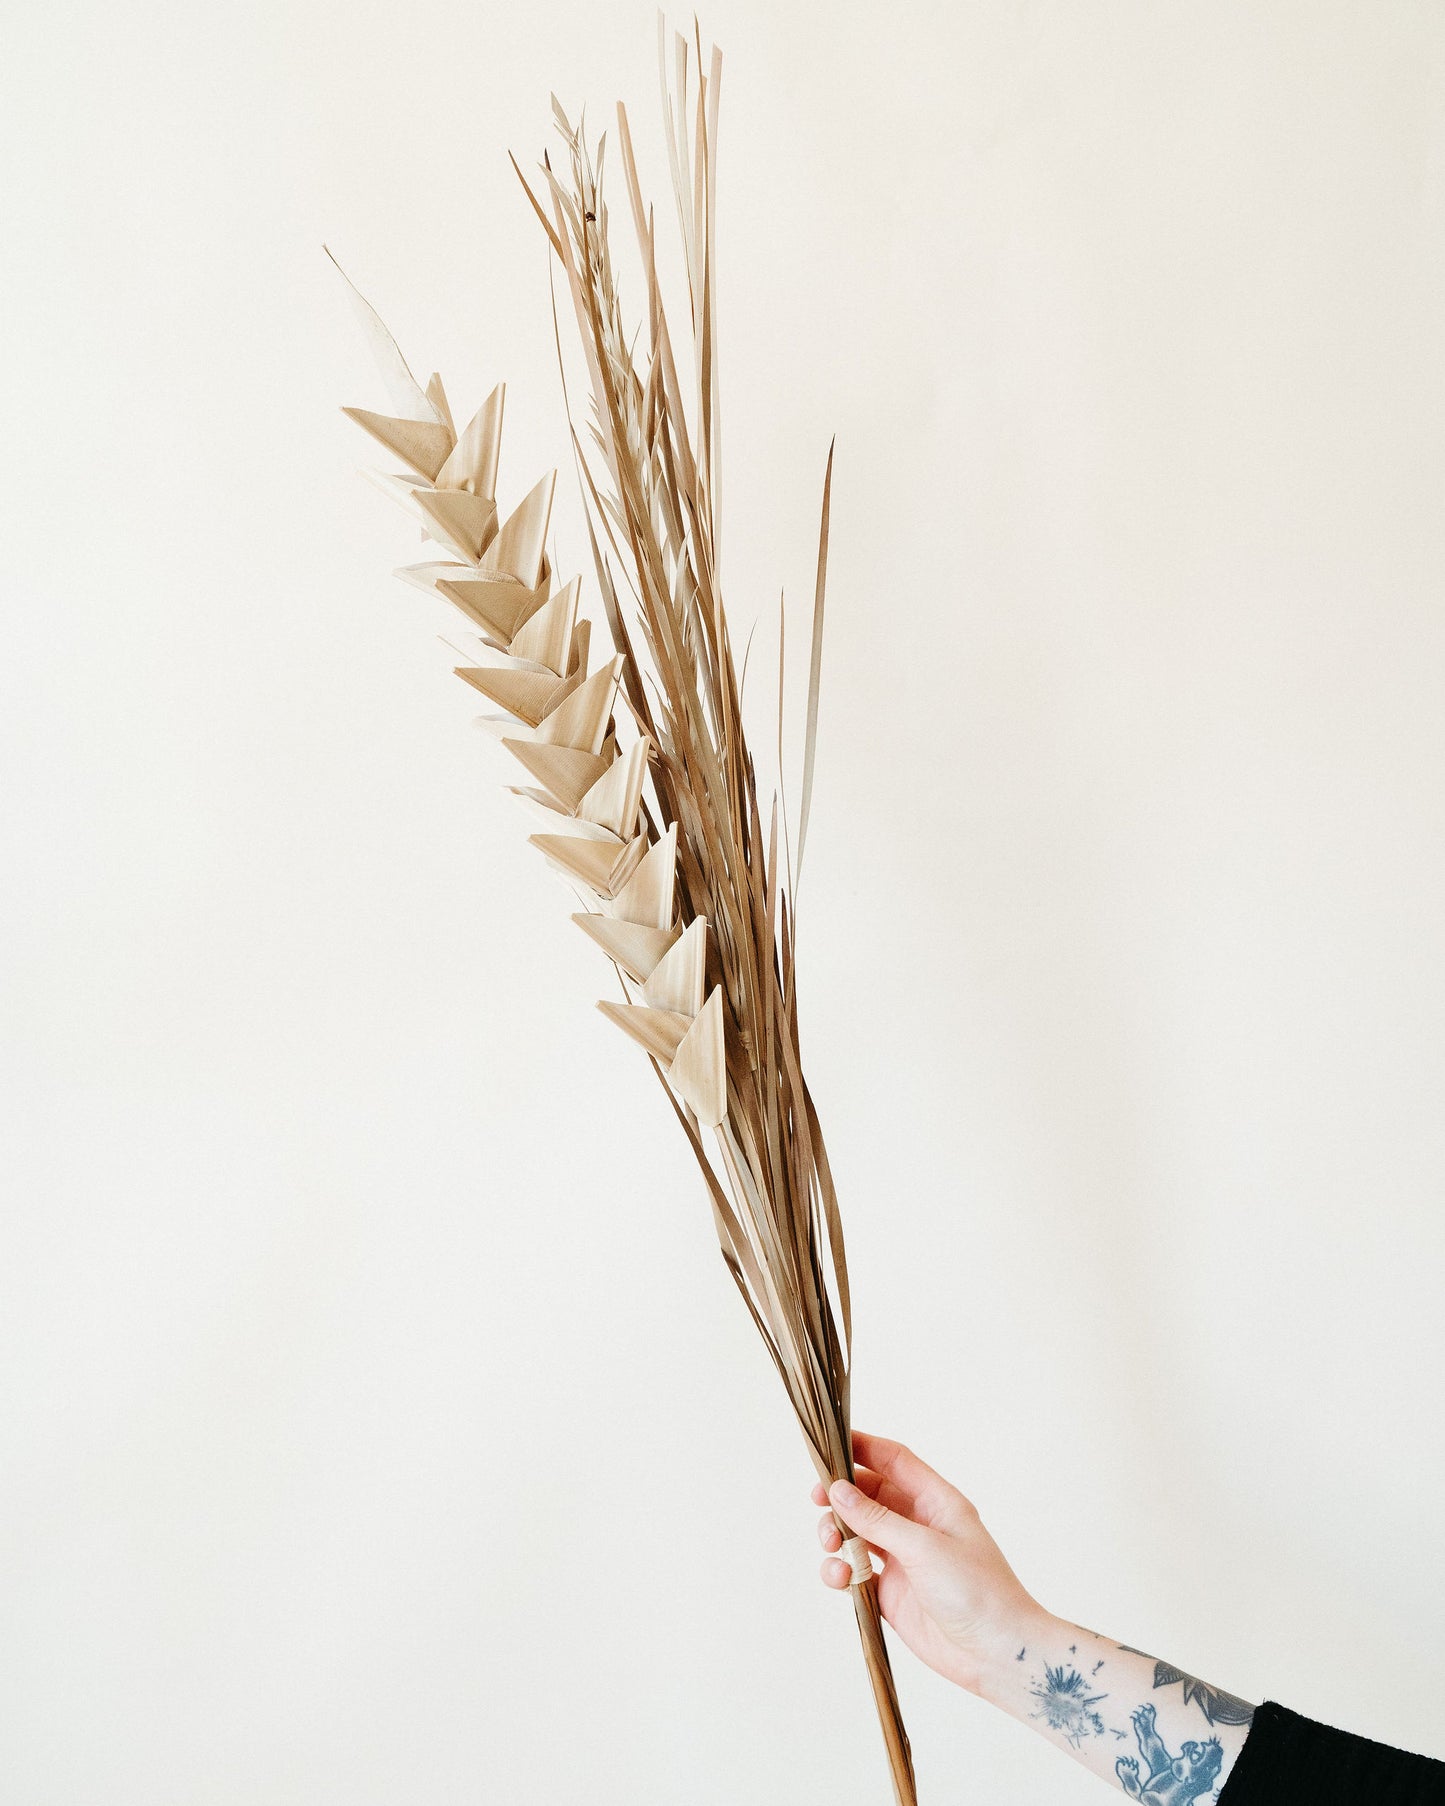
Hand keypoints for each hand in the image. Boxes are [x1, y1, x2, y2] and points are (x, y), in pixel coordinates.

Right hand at [810, 1431, 1045, 1696]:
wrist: (998, 1655)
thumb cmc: (978, 1592)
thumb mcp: (925, 1548)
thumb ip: (877, 1520)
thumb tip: (838, 1491)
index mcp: (936, 1502)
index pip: (894, 1461)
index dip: (862, 1447)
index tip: (828, 1442)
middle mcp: (917, 1526)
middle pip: (868, 1495)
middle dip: (840, 1495)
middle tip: (818, 1499)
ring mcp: (904, 1560)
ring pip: (857, 1532)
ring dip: (836, 1533)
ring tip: (831, 1544)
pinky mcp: (892, 1593)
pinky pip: (855, 1572)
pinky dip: (840, 1571)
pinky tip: (841, 1577)